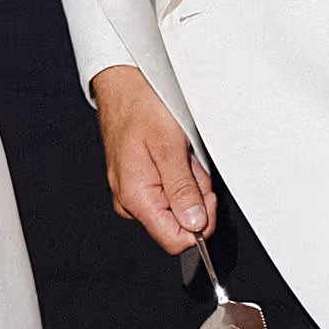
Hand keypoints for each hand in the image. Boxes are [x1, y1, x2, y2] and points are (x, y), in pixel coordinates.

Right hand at [91, 63, 216, 255]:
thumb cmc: (140, 109)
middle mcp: (130, 201)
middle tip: (190, 164)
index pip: (175, 241)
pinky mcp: (138, 185)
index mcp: (136, 198)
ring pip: (177, 207)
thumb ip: (183, 190)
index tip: (205, 196)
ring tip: (180, 154)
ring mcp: (133, 194)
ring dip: (188, 183)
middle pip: (179, 223)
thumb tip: (195, 224)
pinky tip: (174, 155)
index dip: (199, 223)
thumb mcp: (169, 147)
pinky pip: (168, 192)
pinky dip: (180, 176)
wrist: (122, 87)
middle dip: (195, 197)